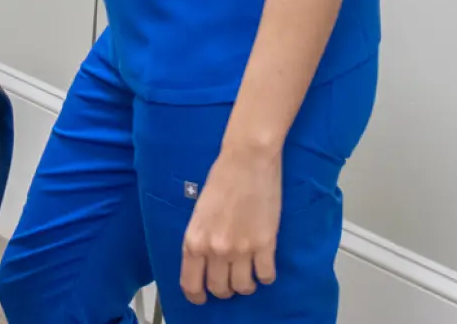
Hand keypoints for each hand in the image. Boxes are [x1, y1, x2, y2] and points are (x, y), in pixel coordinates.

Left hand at [181, 145, 280, 303]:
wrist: (247, 160)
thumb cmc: (221, 179)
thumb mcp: (199, 212)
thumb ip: (201, 238)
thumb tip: (206, 261)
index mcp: (194, 240)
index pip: (190, 284)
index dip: (197, 296)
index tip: (202, 297)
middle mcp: (215, 249)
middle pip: (220, 289)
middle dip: (224, 289)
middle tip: (229, 279)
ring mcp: (241, 249)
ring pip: (243, 287)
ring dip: (245, 284)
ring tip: (247, 272)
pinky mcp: (265, 245)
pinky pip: (266, 276)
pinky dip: (265, 275)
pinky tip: (263, 265)